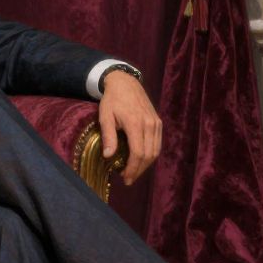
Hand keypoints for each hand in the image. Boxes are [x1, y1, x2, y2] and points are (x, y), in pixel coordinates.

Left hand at [98, 71, 160, 185]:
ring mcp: (156, 123)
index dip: (133, 169)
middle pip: (149, 155)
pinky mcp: (157, 122)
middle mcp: (149, 124)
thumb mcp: (105, 117)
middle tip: (128, 179)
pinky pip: (157, 143)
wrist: (125, 83)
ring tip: (133, 171)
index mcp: (136, 124)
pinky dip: (150, 154)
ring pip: (155, 151)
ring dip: (145, 164)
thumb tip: (108, 156)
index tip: (125, 178)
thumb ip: (108, 136)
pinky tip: (140, 159)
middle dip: (139, 170)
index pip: (138, 153)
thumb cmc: (112, 100)